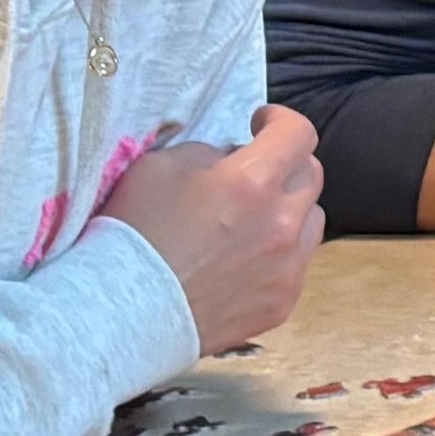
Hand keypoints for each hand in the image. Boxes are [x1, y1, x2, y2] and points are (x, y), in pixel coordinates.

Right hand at [105, 110, 324, 347]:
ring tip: (251, 218)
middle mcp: (282, 224)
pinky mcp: (283, 302)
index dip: (280, 121)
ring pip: (311, 219)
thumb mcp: (159, 165)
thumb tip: (234, 159)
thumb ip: (210, 154)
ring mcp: (288, 268)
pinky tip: (243, 259)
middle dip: (285, 164)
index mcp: (252, 182)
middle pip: (311, 175)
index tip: (260, 124)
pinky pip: (297, 263)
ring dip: (288, 209)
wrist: (123, 314)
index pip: (298, 133)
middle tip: (254, 170)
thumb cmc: (134, 233)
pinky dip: (280, 252)